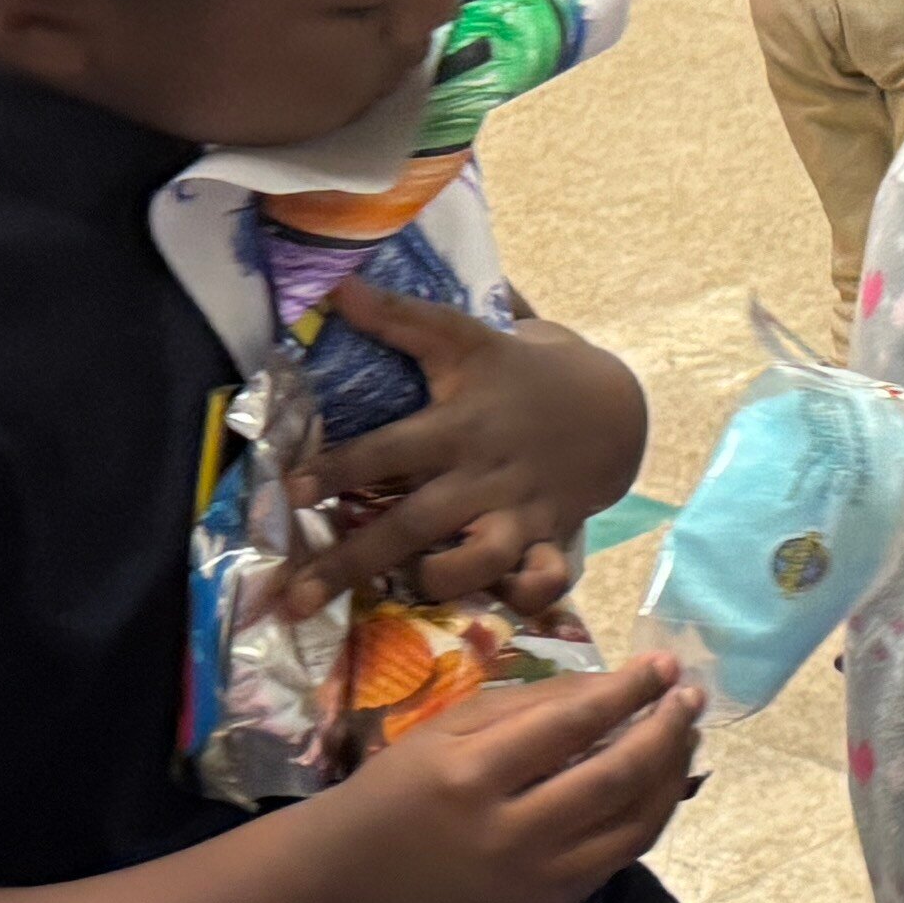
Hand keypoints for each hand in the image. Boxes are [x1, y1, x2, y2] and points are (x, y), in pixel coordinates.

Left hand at [281, 288, 652, 617]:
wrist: (612, 405)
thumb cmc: (520, 372)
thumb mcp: (468, 337)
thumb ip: (402, 317)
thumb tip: (337, 285)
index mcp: (459, 426)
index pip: (390, 451)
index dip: (340, 471)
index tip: (291, 491)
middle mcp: (484, 475)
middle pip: (413, 524)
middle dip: (351, 563)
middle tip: (294, 599)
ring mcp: (519, 512)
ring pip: (476, 562)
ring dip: (432, 582)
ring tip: (386, 600)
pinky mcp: (547, 539)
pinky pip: (539, 581)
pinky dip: (519, 598)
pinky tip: (490, 617)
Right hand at [318, 648, 706, 902]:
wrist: (360, 880)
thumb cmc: (401, 787)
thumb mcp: (448, 728)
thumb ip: (531, 705)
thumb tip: (614, 685)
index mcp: (472, 776)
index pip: (572, 725)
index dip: (628, 691)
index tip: (663, 664)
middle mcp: (510, 833)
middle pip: (614, 778)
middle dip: (664, 732)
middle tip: (690, 696)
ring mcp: (537, 878)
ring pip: (633, 825)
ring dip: (671, 775)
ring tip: (684, 734)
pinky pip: (620, 855)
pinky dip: (649, 813)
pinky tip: (659, 780)